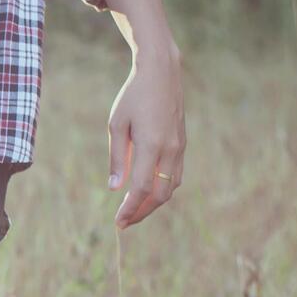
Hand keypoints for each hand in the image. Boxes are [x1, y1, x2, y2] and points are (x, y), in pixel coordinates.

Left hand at [106, 44, 185, 228]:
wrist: (162, 73)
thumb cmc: (133, 96)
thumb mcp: (117, 124)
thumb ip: (117, 157)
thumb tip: (114, 188)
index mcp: (151, 145)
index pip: (141, 188)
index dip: (129, 208)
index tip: (118, 222)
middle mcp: (170, 149)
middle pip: (160, 194)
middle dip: (142, 212)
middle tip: (124, 222)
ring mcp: (180, 147)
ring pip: (171, 187)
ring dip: (153, 204)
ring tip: (134, 210)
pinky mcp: (182, 144)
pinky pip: (176, 175)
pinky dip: (162, 189)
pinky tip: (148, 191)